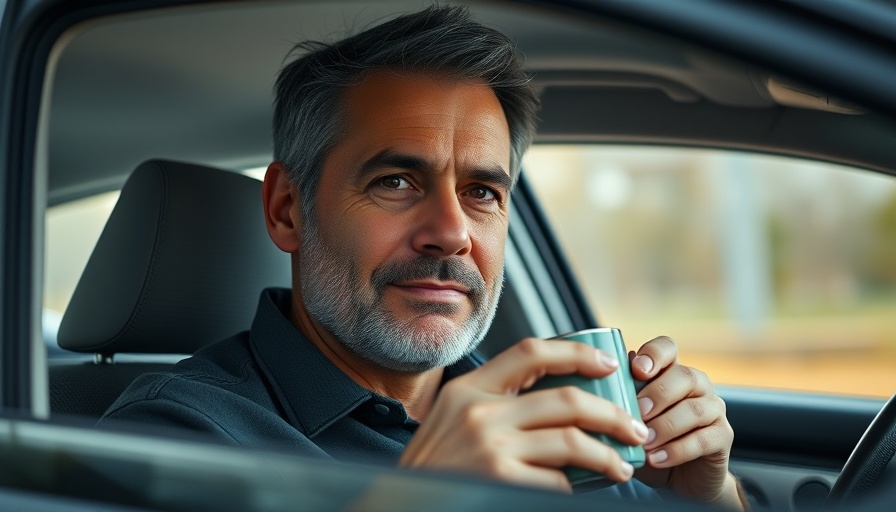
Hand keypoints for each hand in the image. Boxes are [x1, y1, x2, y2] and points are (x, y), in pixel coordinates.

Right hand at [399, 338, 648, 491]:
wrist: (404, 505)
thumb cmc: (436, 469)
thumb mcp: (452, 422)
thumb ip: (492, 405)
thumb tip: (560, 401)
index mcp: (467, 389)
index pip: (530, 351)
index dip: (576, 353)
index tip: (607, 364)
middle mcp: (478, 411)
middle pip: (566, 400)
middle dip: (612, 414)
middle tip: (635, 428)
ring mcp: (489, 446)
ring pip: (572, 442)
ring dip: (608, 455)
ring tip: (622, 467)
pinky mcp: (500, 480)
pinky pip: (557, 481)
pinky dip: (575, 487)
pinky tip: (580, 491)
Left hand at [630, 336, 742, 508]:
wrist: (677, 477)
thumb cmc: (649, 442)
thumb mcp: (631, 420)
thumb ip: (623, 398)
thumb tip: (610, 377)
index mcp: (671, 371)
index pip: (667, 348)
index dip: (654, 354)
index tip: (636, 370)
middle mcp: (697, 384)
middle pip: (684, 376)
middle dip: (658, 394)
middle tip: (638, 412)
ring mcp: (714, 409)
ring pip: (695, 409)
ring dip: (666, 426)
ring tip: (644, 441)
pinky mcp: (723, 436)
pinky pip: (703, 440)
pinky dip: (677, 450)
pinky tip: (656, 459)